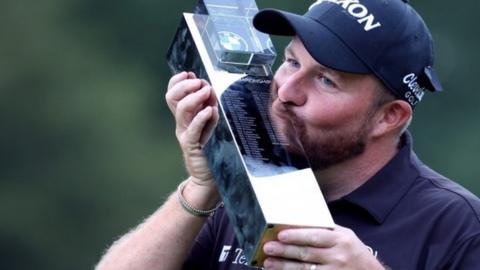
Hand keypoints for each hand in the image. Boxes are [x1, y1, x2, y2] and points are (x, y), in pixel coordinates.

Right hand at [165, 71, 218, 184]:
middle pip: (172, 98)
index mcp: (185, 116)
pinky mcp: (192, 146)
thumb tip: (210, 88)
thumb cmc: (212, 147)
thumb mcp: (212, 123)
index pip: (173, 93)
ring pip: (181, 111)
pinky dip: (200, 118)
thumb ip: (209, 106)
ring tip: (206, 91)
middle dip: (184, 86)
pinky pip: (193, 130)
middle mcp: (182, 123)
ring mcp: (185, 134)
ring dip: (194, 98)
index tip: (189, 73)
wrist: (210, 174)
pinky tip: (209, 110)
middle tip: (199, 82)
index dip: (177, 81)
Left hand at [262, 225, 384, 269]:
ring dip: (284, 266)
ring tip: (268, 262)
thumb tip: (298, 220)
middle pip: (307, 254)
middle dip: (285, 251)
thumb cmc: (354, 251)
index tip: (281, 235)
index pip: (316, 236)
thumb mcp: (345, 236)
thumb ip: (325, 229)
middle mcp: (338, 256)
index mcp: (340, 239)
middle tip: (268, 248)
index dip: (297, 236)